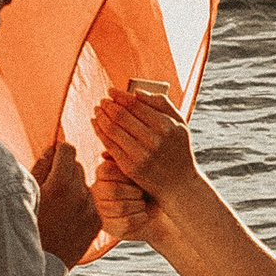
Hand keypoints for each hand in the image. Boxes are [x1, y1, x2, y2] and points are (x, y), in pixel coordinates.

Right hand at [32, 140, 102, 266]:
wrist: (38, 266)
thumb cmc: (26, 228)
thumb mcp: (28, 194)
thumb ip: (41, 166)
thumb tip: (53, 147)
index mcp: (60, 184)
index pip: (68, 150)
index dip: (58, 152)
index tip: (53, 159)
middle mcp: (80, 195)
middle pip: (77, 166)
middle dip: (65, 171)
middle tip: (52, 187)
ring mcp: (91, 210)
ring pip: (86, 185)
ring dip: (75, 189)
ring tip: (60, 207)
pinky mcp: (97, 223)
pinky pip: (92, 203)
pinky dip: (82, 206)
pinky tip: (68, 218)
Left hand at [93, 80, 198, 201]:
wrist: (179, 184)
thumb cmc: (178, 149)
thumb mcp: (179, 123)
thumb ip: (162, 103)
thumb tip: (137, 92)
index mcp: (166, 126)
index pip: (135, 105)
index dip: (120, 96)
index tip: (111, 91)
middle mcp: (153, 140)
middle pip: (121, 116)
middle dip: (108, 105)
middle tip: (102, 100)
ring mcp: (141, 155)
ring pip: (112, 130)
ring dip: (101, 116)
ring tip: (97, 110)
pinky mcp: (130, 167)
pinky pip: (109, 145)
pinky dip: (100, 132)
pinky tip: (96, 124)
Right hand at [94, 162, 160, 245]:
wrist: (159, 212)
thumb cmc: (149, 186)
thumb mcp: (141, 170)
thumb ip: (127, 158)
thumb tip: (105, 154)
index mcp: (101, 174)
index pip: (106, 170)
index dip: (125, 176)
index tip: (137, 178)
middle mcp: (96, 192)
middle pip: (113, 190)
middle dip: (134, 192)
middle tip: (141, 194)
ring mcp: (100, 211)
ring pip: (120, 207)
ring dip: (138, 205)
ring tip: (142, 203)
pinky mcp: (109, 227)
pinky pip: (126, 222)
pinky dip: (140, 217)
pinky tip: (143, 215)